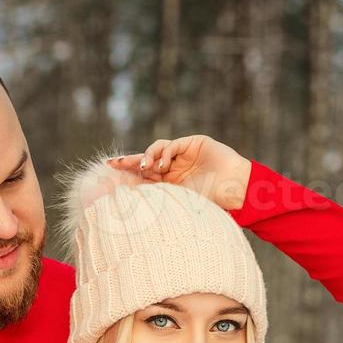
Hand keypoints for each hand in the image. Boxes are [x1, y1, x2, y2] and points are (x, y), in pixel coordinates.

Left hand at [106, 135, 252, 210]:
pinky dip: (164, 153)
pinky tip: (164, 165)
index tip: (109, 170)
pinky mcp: (193, 143)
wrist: (233, 189)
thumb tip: (130, 195)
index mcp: (170, 183)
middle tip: (114, 163)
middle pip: (147, 160)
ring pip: (157, 150)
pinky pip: (171, 145)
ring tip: (148, 168)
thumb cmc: (209, 200)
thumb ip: (158, 192)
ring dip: (148, 158)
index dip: (128, 170)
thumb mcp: (177, 198)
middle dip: (130, 161)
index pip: (145, 174)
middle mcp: (175, 168)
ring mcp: (183, 154)